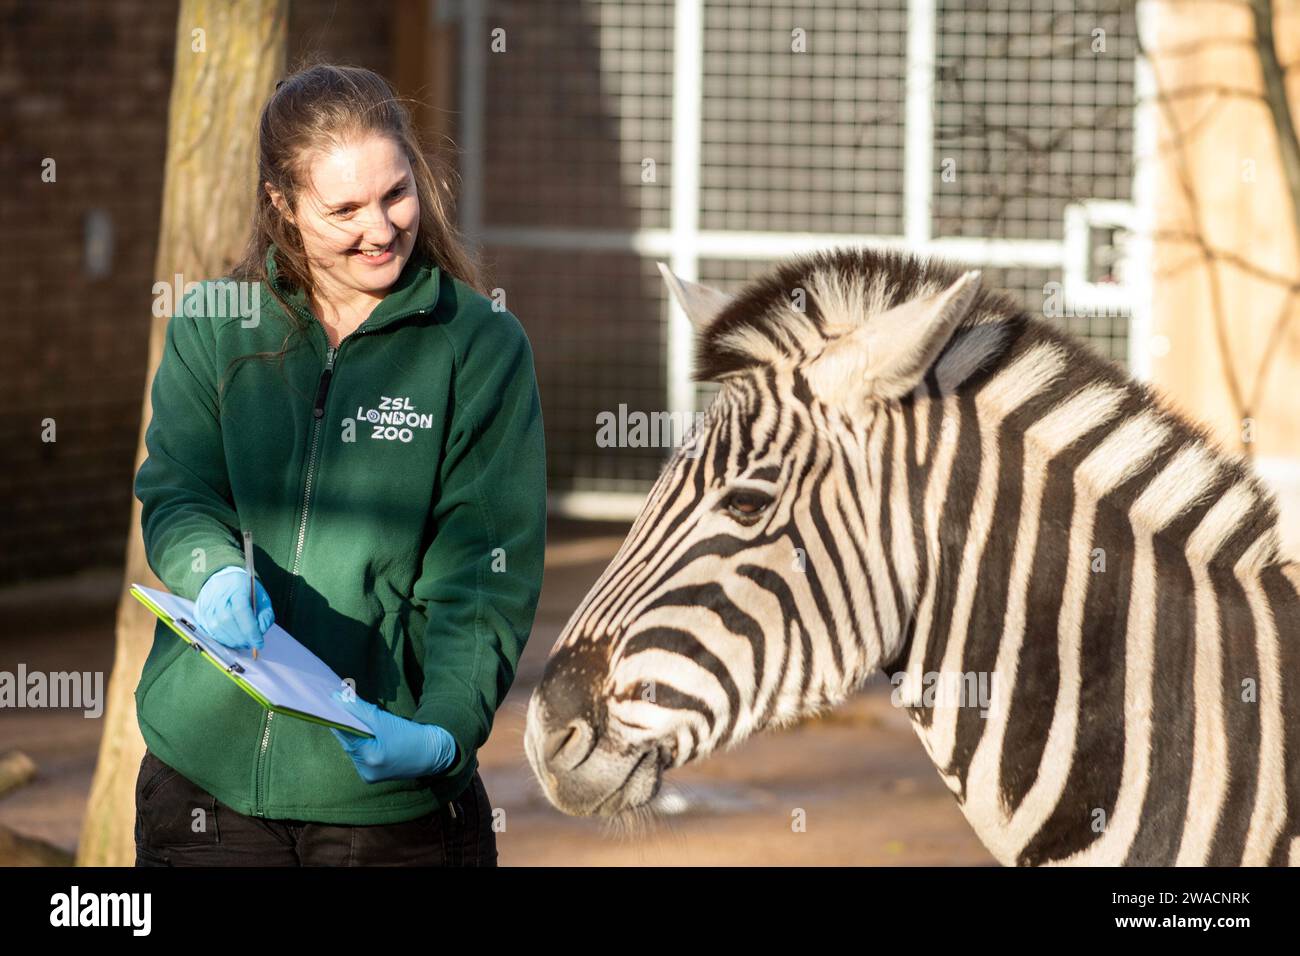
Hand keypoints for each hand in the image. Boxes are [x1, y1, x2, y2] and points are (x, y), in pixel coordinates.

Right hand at [195, 566, 273, 651]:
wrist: (222, 579)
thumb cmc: (245, 591)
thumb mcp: (261, 598)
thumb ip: (265, 615)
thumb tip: (260, 632)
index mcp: (236, 587)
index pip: (241, 610)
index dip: (250, 630)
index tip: (259, 642)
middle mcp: (217, 595)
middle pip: (227, 621)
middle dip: (241, 637)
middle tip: (252, 643)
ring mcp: (206, 604)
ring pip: (217, 628)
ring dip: (232, 641)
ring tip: (243, 642)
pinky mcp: (199, 613)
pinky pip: (210, 631)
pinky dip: (222, 640)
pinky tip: (232, 640)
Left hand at [329, 691, 457, 782]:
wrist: (433, 754)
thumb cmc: (411, 735)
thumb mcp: (385, 720)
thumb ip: (360, 709)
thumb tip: (338, 698)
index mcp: (371, 757)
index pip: (345, 734)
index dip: (336, 717)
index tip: (330, 702)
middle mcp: (366, 771)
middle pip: (347, 743)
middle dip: (343, 725)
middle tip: (338, 708)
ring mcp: (368, 776)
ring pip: (352, 750)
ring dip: (350, 735)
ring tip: (348, 719)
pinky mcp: (372, 777)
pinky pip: (359, 756)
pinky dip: (358, 744)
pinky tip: (361, 734)